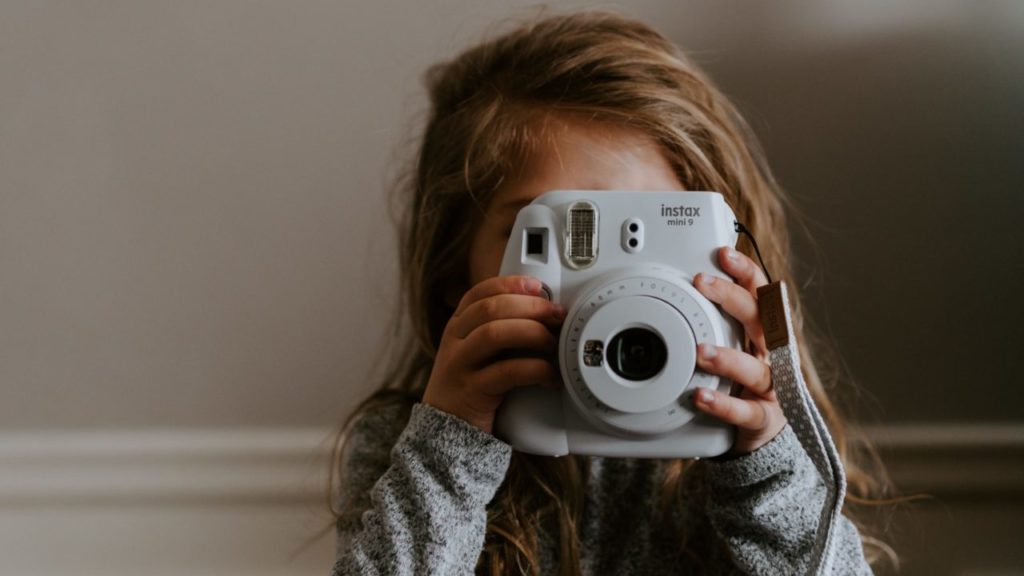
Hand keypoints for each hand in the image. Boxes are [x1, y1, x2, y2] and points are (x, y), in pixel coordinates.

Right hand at [422, 275, 566, 433]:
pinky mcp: (472, 391)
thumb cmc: (470, 387)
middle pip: (490, 308)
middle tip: (557, 315)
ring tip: (553, 344)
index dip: (510, 284)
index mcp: (458, 326)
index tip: (538, 286)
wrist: (444, 429)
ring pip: (494, 333)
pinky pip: (506, 372)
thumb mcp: (477, 352)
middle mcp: (455, 341)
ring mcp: (460, 365)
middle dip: (530, 306)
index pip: (480, 293)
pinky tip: (550, 376)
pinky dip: (535, 370)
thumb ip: (499, 330)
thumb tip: (544, 313)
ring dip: (531, 333)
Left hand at [692, 247, 786, 455]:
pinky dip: (724, 405)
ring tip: (699, 352)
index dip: (745, 271)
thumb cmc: (743, 381)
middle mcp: (772, 355)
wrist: (764, 430)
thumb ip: (716, 319)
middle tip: (701, 283)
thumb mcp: (733, 345)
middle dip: (731, 298)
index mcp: (764, 333)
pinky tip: (701, 396)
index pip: (760, 294)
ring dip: (727, 357)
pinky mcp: (763, 417)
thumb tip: (688, 283)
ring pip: (755, 368)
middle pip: (760, 320)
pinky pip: (746, 411)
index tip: (723, 253)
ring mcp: (771, 387)